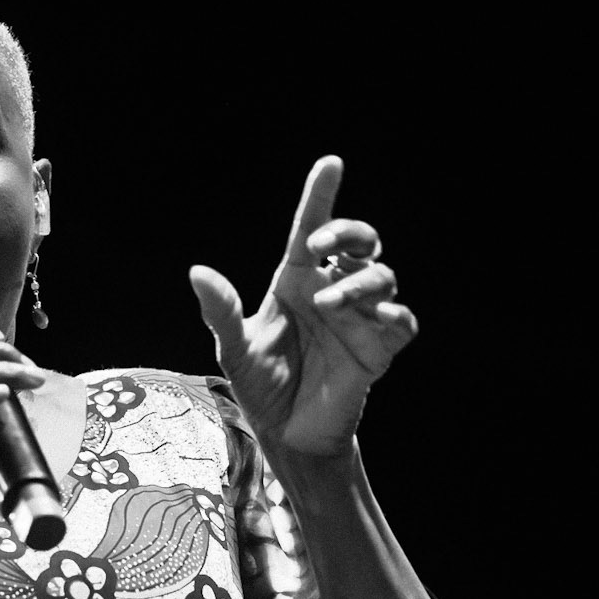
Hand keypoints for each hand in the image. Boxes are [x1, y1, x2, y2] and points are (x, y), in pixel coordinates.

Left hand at [189, 156, 416, 457]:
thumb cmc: (262, 385)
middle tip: (321, 248)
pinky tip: (380, 317)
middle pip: (359, 242)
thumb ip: (222, 310)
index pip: (311, 228)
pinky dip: (396, 314)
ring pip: (382, 276)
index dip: (322, 195)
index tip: (331, 164)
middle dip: (349, 232)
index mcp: (298, 280)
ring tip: (329, 304)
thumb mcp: (235, 347)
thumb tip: (196, 271)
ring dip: (359, 281)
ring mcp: (359, 319)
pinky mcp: (378, 350)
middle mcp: (332, 291)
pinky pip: (401, 322)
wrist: (286, 435)